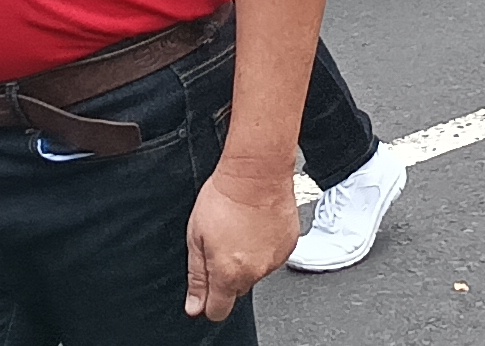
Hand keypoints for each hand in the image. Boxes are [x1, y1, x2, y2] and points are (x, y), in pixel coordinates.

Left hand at [182, 160, 300, 320]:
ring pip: (256, 272)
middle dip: (227, 275)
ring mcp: (275, 260)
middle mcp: (255, 272)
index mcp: (228, 273)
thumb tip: (195, 306)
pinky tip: (256, 226)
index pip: (218, 311)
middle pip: (237, 290)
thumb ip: (197, 276)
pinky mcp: (289, 246)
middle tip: (222, 244)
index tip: (206, 289)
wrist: (257, 173)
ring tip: (240, 230)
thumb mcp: (196, 237)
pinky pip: (273, 256)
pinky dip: (264, 247)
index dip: (208, 302)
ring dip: (248, 260)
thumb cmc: (224, 198)